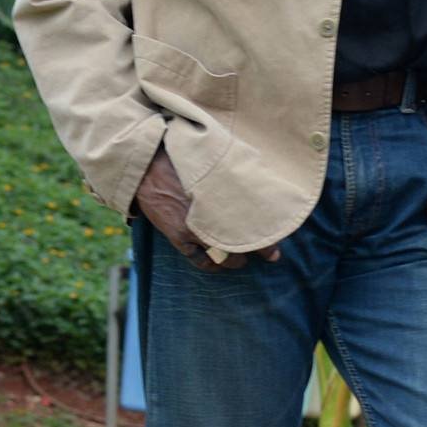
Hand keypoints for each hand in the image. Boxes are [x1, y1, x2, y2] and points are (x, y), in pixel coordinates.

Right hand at [134, 148, 279, 270]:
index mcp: (223, 196)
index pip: (254, 222)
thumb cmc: (184, 160)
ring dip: (235, 259)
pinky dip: (210, 265)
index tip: (278, 248)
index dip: (268, 239)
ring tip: (243, 260)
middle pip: (242, 239)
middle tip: (270, 254)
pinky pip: (197, 259)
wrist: (148, 166)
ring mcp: (194, 229)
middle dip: (258, 249)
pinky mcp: (177, 236)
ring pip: (222, 253)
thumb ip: (234, 179)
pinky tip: (219, 265)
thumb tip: (259, 183)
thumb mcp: (216, 164)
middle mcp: (211, 215)